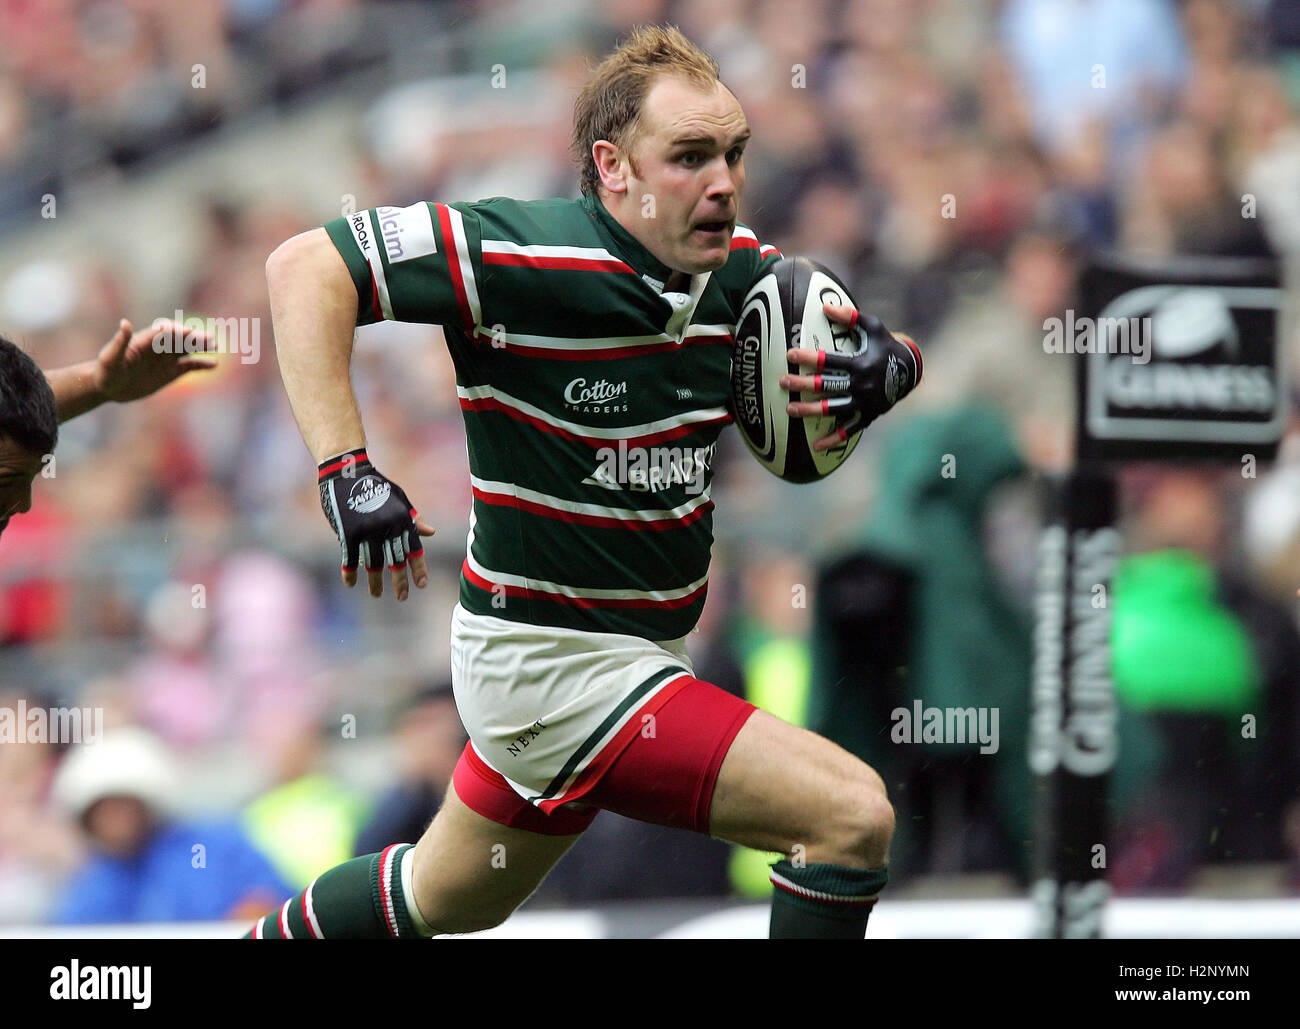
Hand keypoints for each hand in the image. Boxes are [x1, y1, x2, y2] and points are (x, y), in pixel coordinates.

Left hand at [94, 318, 217, 402]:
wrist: (109, 387)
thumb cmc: (106, 372)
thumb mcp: (110, 358)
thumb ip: (120, 341)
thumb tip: (125, 323)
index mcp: (145, 340)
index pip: (164, 331)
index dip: (176, 330)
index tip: (186, 332)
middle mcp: (159, 347)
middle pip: (180, 338)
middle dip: (194, 337)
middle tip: (209, 338)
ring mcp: (167, 359)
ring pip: (188, 349)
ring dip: (201, 346)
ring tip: (215, 346)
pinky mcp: (171, 371)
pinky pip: (190, 365)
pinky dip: (202, 364)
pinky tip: (214, 364)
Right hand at [317, 448, 434, 600]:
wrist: (347, 471)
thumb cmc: (375, 485)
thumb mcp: (399, 499)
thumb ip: (412, 518)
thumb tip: (431, 533)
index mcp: (402, 519)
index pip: (414, 549)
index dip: (418, 569)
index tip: (421, 585)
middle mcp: (387, 527)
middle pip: (395, 561)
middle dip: (400, 582)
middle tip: (402, 598)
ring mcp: (367, 531)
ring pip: (373, 564)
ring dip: (375, 582)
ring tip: (377, 595)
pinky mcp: (348, 532)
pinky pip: (350, 558)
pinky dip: (350, 572)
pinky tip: (351, 583)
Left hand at [782, 304, 922, 451]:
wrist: (910, 370)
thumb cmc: (886, 344)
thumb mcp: (873, 327)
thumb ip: (850, 317)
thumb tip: (825, 307)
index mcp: (860, 363)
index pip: (828, 361)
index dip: (808, 358)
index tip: (789, 355)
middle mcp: (861, 384)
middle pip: (826, 386)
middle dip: (802, 385)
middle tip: (783, 382)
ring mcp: (864, 402)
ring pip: (833, 409)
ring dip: (810, 411)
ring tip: (790, 410)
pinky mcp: (868, 415)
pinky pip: (849, 430)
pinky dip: (834, 439)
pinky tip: (816, 445)